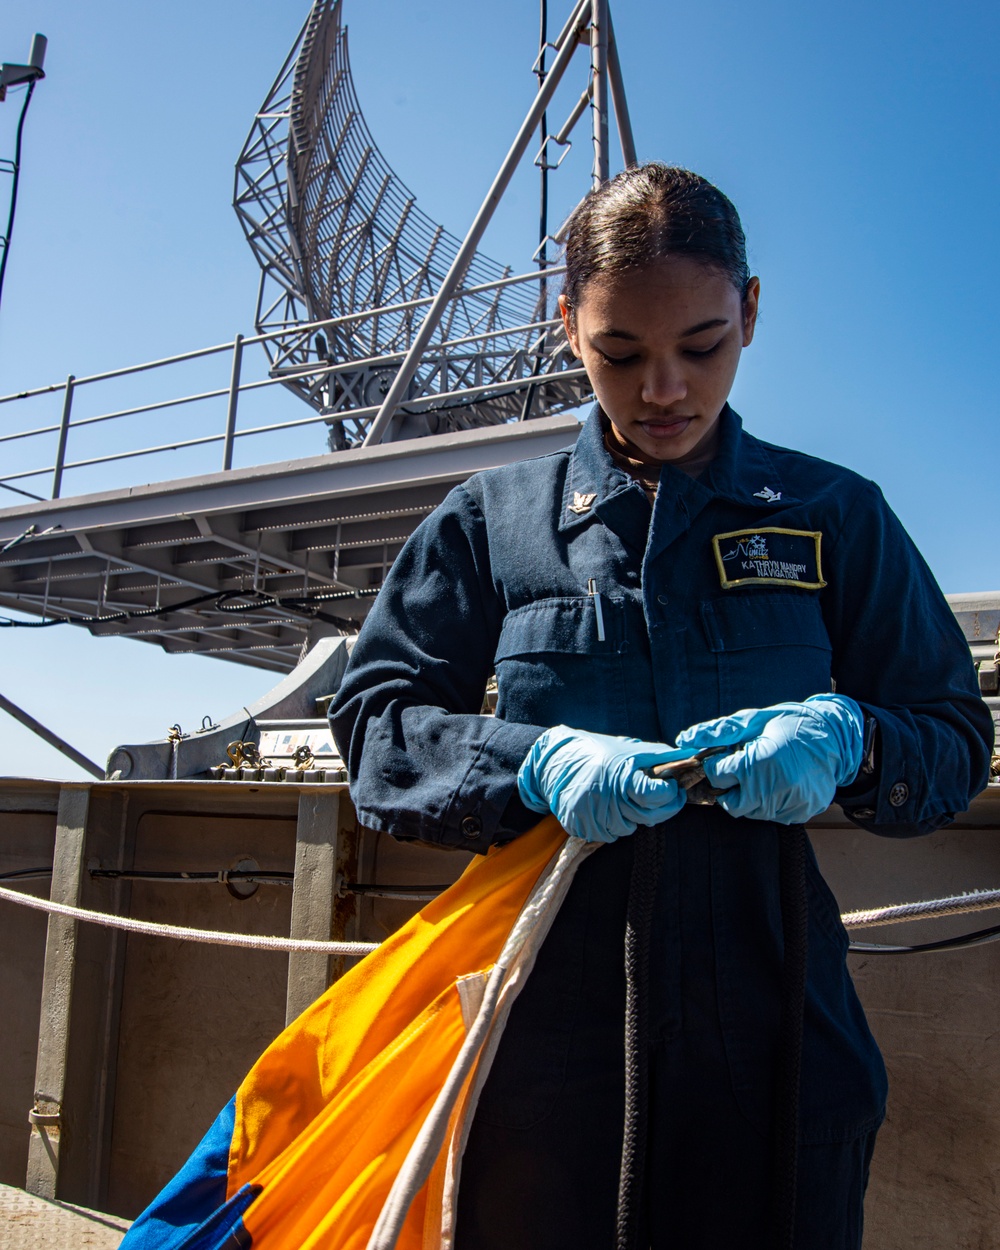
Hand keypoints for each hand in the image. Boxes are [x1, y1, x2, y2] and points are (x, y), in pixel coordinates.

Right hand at [517, 726, 687, 842]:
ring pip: (627, 830)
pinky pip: (606, 836)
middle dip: (658, 810)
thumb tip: (694, 757)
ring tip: (624, 800)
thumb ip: (661, 756)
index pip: (653, 795)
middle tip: (658, 799)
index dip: (669, 794)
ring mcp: (590, 813)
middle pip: (646, 817)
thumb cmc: (601, 752)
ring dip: (631, 818)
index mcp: (620, 775)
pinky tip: (606, 808)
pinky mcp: (577, 824)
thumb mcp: (631, 748)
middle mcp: (605, 795)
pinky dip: (610, 826)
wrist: (558, 760)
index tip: (672, 789)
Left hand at [675, 694, 863, 824]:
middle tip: (740, 769)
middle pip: (729, 802)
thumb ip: (718, 732)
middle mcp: (772, 789)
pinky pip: (770, 815)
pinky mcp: (799, 813)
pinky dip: (767, 803)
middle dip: (729, 787)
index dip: (717, 765)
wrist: (835, 737)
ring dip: (748, 795)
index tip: (725, 757)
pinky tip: (777, 783)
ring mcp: (788, 804)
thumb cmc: (791, 724)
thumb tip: (684, 738)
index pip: (717, 775)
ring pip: (749, 811)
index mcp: (758, 762)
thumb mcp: (754, 720)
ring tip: (762, 773)